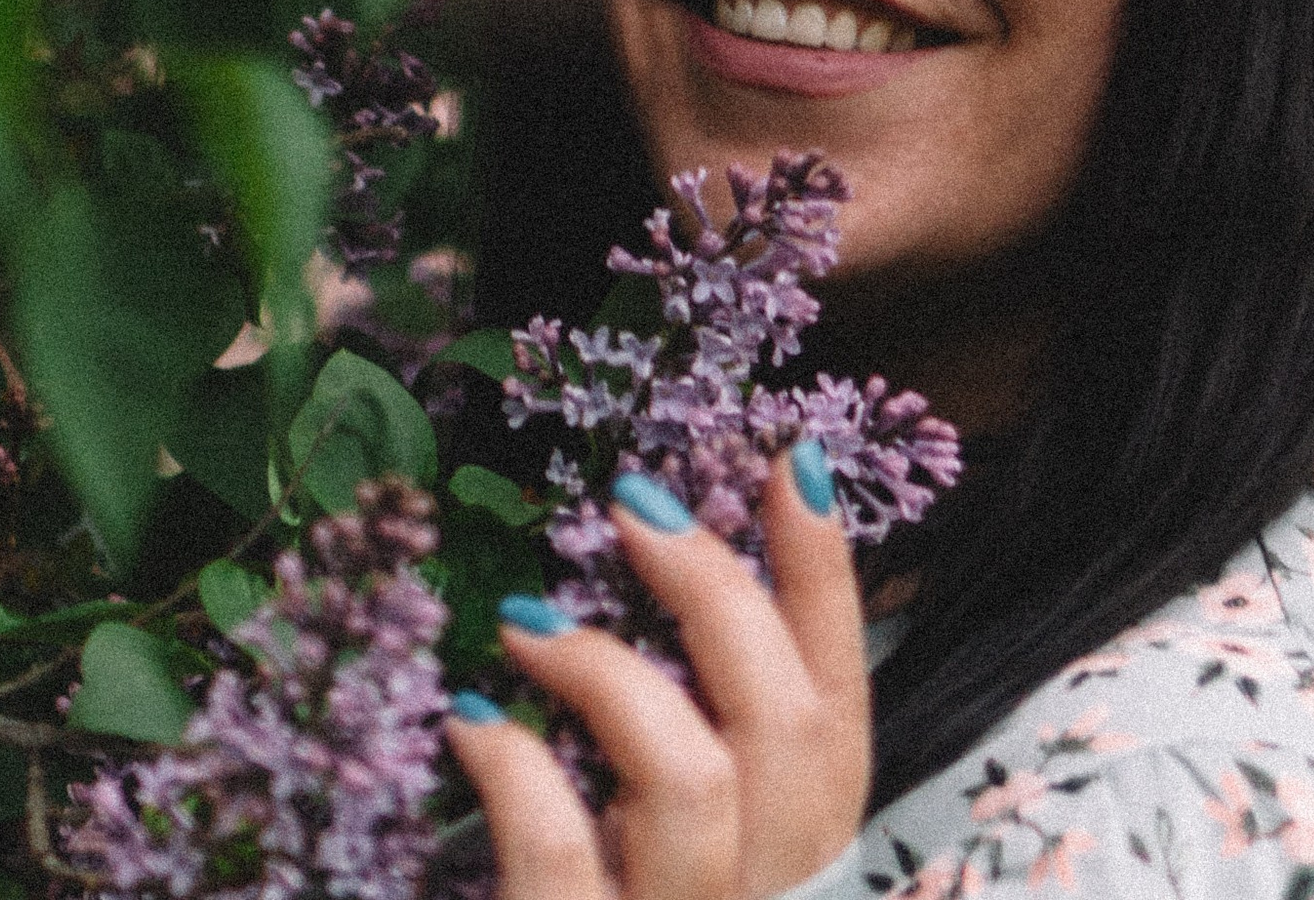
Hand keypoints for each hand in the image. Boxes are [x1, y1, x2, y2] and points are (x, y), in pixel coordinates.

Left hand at [445, 449, 872, 899]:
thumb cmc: (613, 893)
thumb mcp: (673, 816)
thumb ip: (700, 714)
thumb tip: (677, 539)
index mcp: (800, 851)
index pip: (840, 700)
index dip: (828, 576)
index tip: (791, 457)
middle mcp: (762, 895)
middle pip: (786, 730)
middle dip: (716, 592)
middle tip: (630, 505)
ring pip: (691, 783)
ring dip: (607, 672)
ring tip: (525, 625)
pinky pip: (565, 857)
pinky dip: (516, 770)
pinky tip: (472, 721)